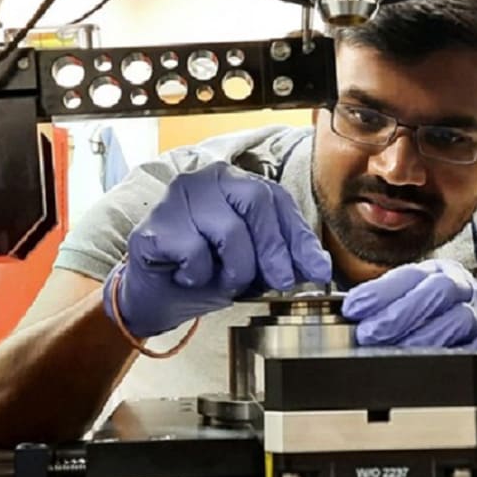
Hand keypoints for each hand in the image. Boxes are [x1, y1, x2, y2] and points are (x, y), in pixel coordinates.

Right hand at [104, 161, 331, 337]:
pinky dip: (197, 274)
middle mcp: (208, 179)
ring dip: (234, 269)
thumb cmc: (206, 272)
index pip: (277, 200)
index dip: (300, 237)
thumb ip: (285, 260)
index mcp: (236, 183)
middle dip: (273, 249)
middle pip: (256, 201)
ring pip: (228, 229)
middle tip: (281, 281)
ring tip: (221, 280)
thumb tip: (320, 267)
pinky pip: (193, 250)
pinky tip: (186, 275)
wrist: (157, 296)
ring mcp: (178, 196)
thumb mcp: (255, 267)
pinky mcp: (156, 222)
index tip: (317, 271)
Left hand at [342, 259, 476, 402]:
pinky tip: (415, 366)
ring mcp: (476, 316)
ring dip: (417, 339)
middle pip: (435, 292)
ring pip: (454, 321)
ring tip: (387, 352)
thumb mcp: (414, 297)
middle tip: (367, 334)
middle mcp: (460, 288)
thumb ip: (386, 301)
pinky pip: (464, 353)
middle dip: (397, 314)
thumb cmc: (440, 315)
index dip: (378, 292)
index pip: (408, 275)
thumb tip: (347, 314)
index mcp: (437, 271)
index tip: (352, 309)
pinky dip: (438, 359)